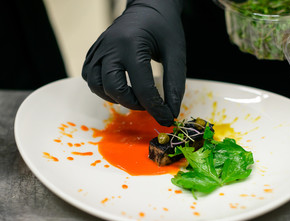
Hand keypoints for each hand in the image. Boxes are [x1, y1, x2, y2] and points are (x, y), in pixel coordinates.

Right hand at [82, 0, 185, 125]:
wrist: (148, 6)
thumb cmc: (164, 27)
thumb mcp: (176, 53)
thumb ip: (174, 83)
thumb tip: (171, 112)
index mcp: (132, 45)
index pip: (142, 87)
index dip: (156, 107)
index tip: (166, 117)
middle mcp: (110, 47)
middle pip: (114, 89)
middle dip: (134, 104)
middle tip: (149, 104)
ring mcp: (99, 49)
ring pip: (97, 86)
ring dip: (116, 98)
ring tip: (135, 96)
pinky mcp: (94, 52)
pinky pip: (90, 77)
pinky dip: (103, 88)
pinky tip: (119, 86)